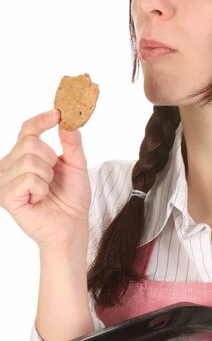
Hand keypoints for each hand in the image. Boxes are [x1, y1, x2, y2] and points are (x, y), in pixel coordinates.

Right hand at [0, 110, 90, 251]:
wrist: (72, 225)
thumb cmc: (71, 198)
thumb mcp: (76, 164)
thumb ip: (71, 142)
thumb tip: (67, 121)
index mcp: (23, 157)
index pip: (27, 130)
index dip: (41, 120)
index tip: (57, 114)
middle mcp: (9, 166)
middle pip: (31, 143)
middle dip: (50, 160)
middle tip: (52, 178)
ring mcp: (4, 182)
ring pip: (30, 160)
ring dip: (47, 176)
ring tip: (46, 191)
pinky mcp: (6, 197)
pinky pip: (29, 178)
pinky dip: (41, 188)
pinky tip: (39, 200)